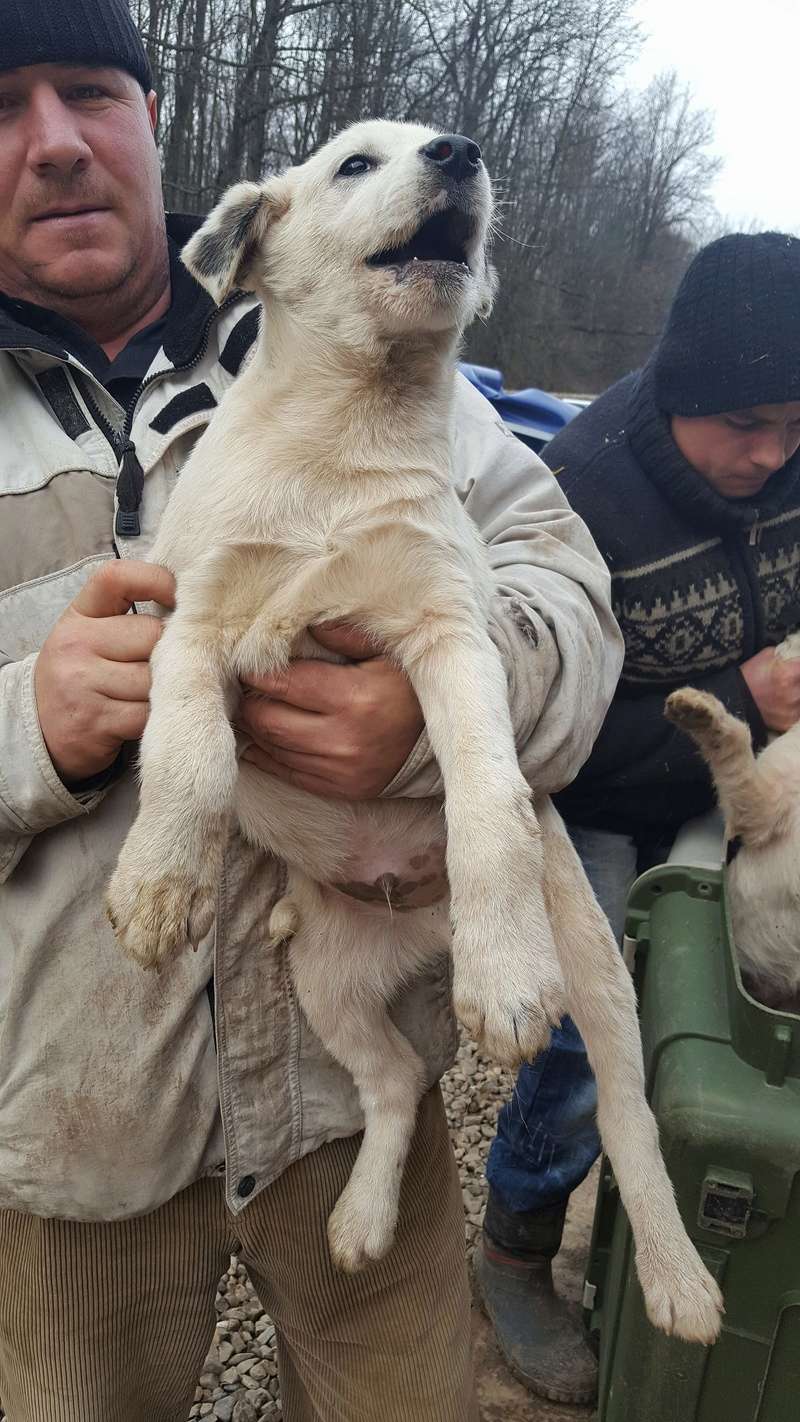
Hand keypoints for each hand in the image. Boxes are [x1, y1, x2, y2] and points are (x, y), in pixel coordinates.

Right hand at [34, 560, 174, 782]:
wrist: (41, 731)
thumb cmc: (81, 676)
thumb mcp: (90, 636)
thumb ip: (128, 619)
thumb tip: (192, 608)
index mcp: (78, 615)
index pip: (116, 578)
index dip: (156, 580)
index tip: (178, 598)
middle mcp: (75, 644)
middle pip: (152, 634)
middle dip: (168, 652)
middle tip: (162, 666)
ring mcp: (82, 683)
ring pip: (156, 678)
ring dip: (165, 689)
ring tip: (151, 694)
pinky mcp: (96, 721)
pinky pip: (150, 713)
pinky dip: (158, 717)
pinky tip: (145, 716)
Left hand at [239, 622, 423, 797]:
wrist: (436, 743)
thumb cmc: (406, 690)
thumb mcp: (386, 653)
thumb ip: (347, 636)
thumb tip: (309, 623)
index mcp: (354, 697)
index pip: (284, 683)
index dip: (257, 673)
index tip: (247, 663)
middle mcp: (344, 738)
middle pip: (269, 720)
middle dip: (250, 702)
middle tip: (243, 687)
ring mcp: (340, 769)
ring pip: (274, 748)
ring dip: (255, 728)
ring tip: (250, 708)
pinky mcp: (339, 789)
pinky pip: (287, 773)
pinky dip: (266, 756)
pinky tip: (259, 740)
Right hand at [740, 645, 799, 732]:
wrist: (733, 700)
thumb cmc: (748, 677)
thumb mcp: (766, 656)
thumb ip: (785, 656)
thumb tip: (795, 656)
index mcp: (788, 675)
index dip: (799, 668)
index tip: (796, 669)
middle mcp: (792, 693)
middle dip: (798, 682)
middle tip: (790, 681)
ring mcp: (791, 710)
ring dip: (797, 695)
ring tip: (786, 692)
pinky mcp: (787, 722)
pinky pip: (798, 714)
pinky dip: (794, 708)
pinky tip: (784, 704)